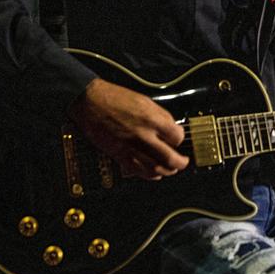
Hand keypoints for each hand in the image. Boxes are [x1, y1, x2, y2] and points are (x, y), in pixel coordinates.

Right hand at [68, 78, 189, 179]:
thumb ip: (160, 116)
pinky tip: (155, 174)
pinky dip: (149, 175)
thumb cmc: (114, 98)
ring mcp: (130, 147)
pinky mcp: (118, 155)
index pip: (177, 137)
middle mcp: (143, 135)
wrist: (90, 102)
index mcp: (151, 119)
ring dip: (166, 171)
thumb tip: (172, 128)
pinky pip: (137, 171)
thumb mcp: (145, 100)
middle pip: (169, 158)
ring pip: (155, 169)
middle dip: (180, 163)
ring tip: (171, 169)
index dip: (180, 138)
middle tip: (183, 161)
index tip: (178, 138)